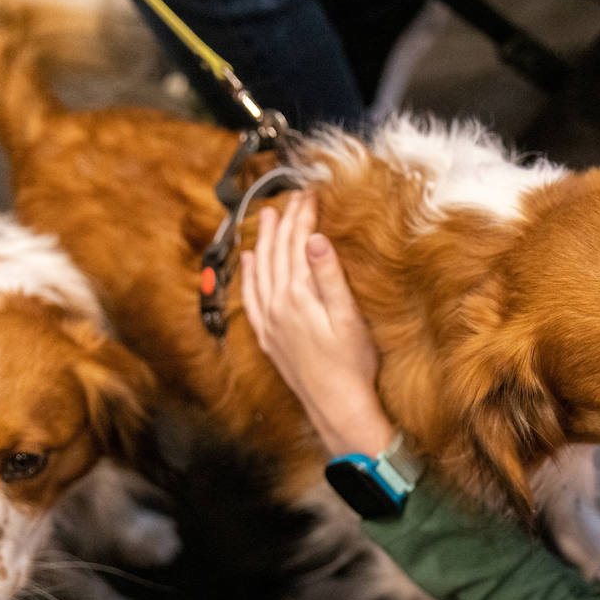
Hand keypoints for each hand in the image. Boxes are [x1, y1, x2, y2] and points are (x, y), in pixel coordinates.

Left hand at [241, 191, 396, 457]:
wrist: (336, 405)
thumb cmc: (350, 365)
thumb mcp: (347, 316)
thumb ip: (328, 275)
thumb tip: (314, 238)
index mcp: (297, 295)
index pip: (297, 243)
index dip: (303, 215)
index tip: (311, 194)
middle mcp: (276, 305)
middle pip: (277, 251)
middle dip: (285, 221)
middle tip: (294, 197)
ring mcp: (269, 321)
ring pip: (259, 269)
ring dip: (263, 240)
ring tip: (267, 216)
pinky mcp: (268, 335)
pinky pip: (250, 296)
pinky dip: (248, 274)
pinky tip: (249, 261)